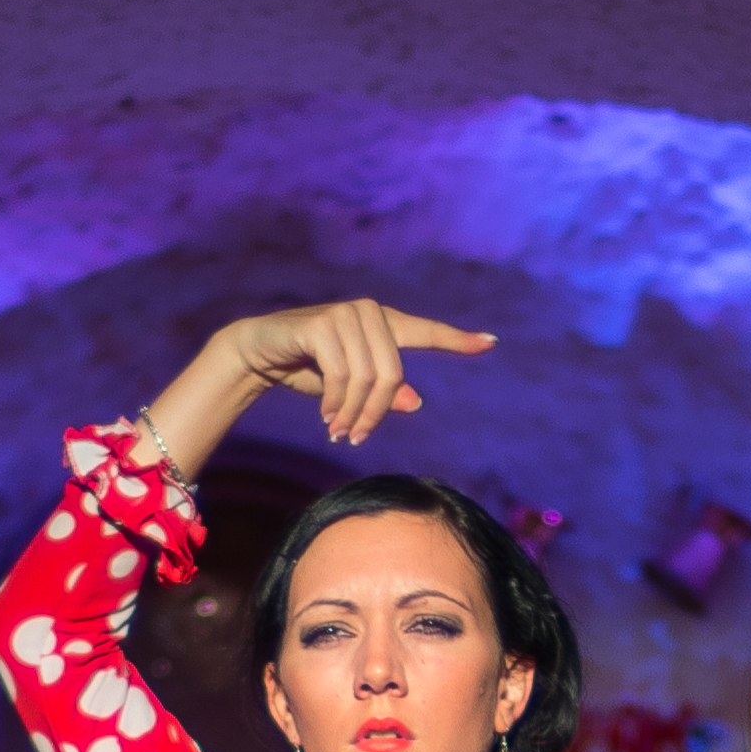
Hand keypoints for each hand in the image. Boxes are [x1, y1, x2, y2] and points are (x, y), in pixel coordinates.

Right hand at [213, 299, 497, 448]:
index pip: (426, 331)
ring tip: (338, 432)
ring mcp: (347, 314)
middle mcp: (369, 312)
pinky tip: (325, 416)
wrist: (259, 352)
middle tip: (354, 438)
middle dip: (374, 414)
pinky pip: (342, 375)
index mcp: (383, 324)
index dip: (458, 339)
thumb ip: (381, 392)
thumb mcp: (348, 387)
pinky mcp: (323, 324)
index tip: (491, 342)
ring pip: (368, 379)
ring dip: (352, 415)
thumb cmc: (306, 369)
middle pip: (393, 375)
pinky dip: (335, 404)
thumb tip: (414, 402)